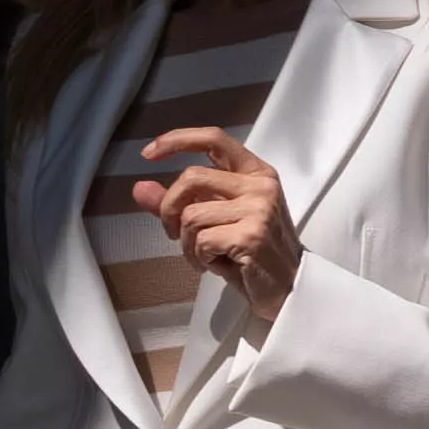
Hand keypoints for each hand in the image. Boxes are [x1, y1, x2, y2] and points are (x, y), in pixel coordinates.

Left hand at [131, 128, 302, 310]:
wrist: (289, 289)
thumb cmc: (252, 254)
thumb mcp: (217, 221)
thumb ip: (181, 202)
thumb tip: (139, 188)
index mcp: (257, 173)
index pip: (214, 139)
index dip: (178, 140)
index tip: (149, 153)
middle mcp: (261, 185)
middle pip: (191, 178)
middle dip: (169, 209)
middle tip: (172, 233)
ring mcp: (259, 209)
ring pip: (191, 215)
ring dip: (185, 243)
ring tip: (203, 256)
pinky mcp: (252, 235)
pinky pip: (201, 240)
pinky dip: (199, 258)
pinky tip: (215, 265)